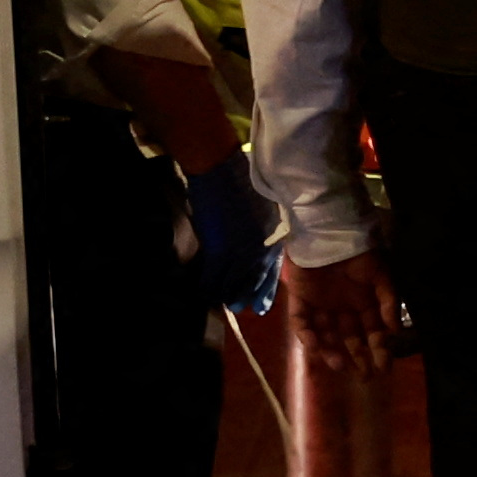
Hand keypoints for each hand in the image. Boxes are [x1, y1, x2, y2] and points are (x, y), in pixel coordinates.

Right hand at [180, 152, 277, 313]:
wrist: (220, 169)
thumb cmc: (241, 178)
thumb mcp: (264, 206)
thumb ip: (263, 228)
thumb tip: (255, 244)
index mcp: (273, 235)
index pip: (272, 270)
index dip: (266, 290)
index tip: (261, 306)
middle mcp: (261, 247)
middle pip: (254, 281)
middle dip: (246, 296)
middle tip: (239, 307)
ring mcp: (241, 251)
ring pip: (233, 283)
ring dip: (225, 294)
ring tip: (220, 303)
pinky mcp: (220, 250)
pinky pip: (213, 277)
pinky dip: (207, 286)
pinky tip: (203, 292)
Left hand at [282, 250, 395, 365]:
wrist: (329, 230)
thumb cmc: (358, 252)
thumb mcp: (381, 276)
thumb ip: (388, 302)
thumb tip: (395, 331)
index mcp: (363, 302)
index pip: (372, 332)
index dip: (378, 350)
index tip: (384, 368)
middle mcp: (342, 307)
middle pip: (349, 338)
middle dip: (357, 357)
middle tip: (364, 376)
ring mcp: (320, 304)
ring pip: (325, 335)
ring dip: (331, 351)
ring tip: (339, 365)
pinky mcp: (299, 299)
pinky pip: (301, 322)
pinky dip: (307, 336)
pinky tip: (315, 347)